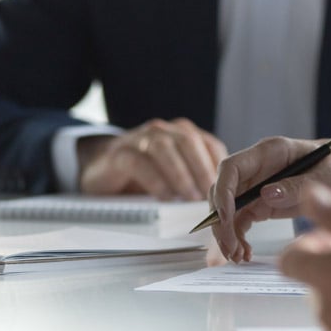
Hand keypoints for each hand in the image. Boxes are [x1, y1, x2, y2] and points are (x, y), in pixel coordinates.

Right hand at [78, 118, 226, 201]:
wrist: (103, 166)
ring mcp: (140, 139)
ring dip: (181, 174)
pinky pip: (140, 163)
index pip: (209, 143)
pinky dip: (155, 180)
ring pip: (165, 148)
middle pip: (189, 141)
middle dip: (202, 168)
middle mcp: (163, 131)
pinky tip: (165, 197)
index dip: (219, 165)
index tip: (227, 188)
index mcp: (182, 134)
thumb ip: (197, 177)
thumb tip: (224, 199)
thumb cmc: (146, 171)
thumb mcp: (176, 171)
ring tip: (189, 197)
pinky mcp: (120, 153)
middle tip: (210, 194)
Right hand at [210, 136, 330, 262]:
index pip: (232, 168)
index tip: (226, 218)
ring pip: (228, 209)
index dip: (223, 193)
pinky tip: (245, 252)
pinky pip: (241, 220)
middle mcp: (257, 168)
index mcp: (270, 152)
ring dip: (227, 233)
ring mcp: (257, 186)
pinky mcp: (262, 204)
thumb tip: (265, 194)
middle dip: (221, 221)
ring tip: (238, 256)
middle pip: (223, 191)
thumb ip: (298, 184)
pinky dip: (238, 237)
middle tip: (230, 247)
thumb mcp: (328, 173)